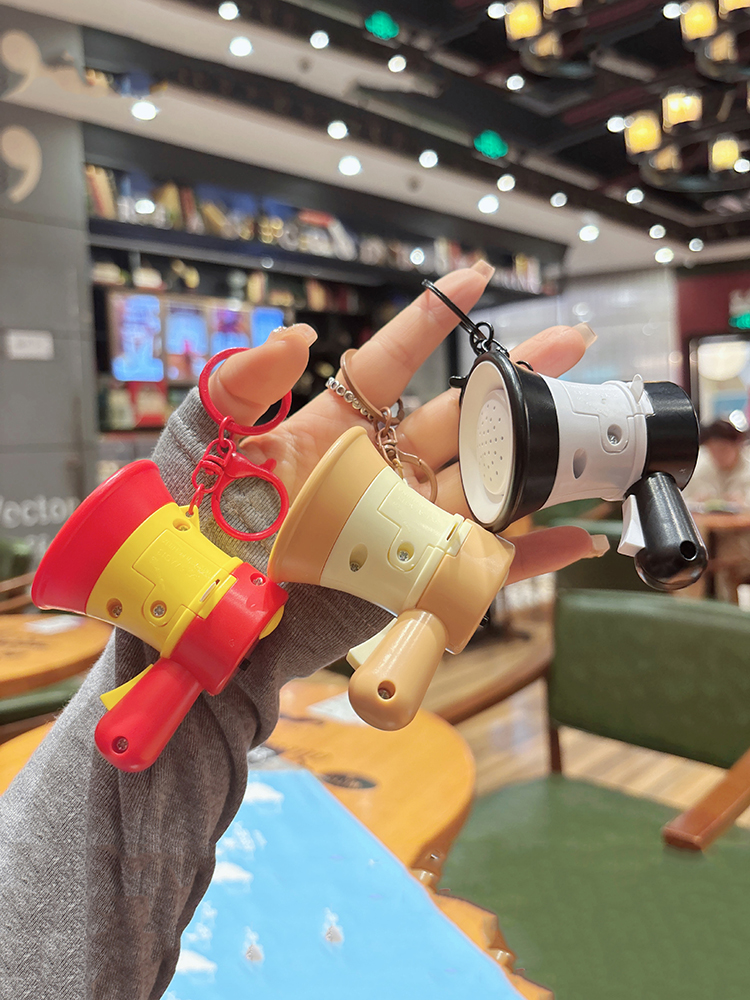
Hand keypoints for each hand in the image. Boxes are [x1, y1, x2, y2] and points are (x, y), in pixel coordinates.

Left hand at [209, 261, 599, 583]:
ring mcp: (401, 520)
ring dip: (538, 456)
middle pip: (459, 416)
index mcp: (332, 428)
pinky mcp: (413, 574)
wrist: (207, 616)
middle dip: (517, 378)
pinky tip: (576, 536)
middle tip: (573, 343)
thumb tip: (298, 336)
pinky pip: (480, 563)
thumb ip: (241, 384)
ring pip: (483, 482)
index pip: (389, 363)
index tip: (474, 276)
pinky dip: (530, 556)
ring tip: (592, 428)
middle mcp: (377, 468)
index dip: (431, 319)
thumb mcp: (204, 443)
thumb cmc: (199, 527)